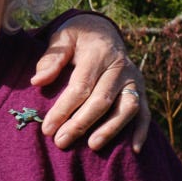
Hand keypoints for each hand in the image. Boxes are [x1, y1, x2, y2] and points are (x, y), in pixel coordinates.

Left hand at [33, 15, 150, 152]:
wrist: (102, 30)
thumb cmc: (76, 38)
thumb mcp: (62, 39)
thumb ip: (51, 59)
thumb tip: (37, 81)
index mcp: (98, 54)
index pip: (80, 86)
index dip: (64, 109)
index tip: (47, 129)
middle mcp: (120, 67)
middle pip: (102, 100)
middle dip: (81, 123)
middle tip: (61, 142)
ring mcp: (134, 79)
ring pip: (127, 107)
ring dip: (111, 129)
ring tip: (93, 146)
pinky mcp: (141, 90)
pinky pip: (145, 112)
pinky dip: (141, 131)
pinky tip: (134, 150)